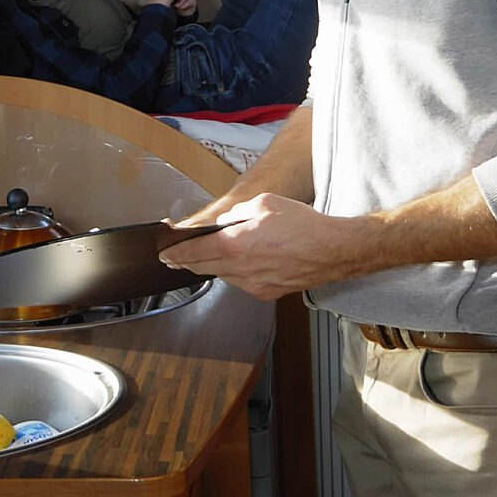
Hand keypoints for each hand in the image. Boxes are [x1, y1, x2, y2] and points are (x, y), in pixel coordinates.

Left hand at [160, 194, 364, 300]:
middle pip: (203, 267)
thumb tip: (224, 223)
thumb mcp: (264, 203)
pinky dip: (234, 272)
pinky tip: (240, 261)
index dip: (175, 254)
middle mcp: (241, 270)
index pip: (194, 253)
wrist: (332, 250)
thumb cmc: (302, 224)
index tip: (164, 254)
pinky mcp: (266, 293)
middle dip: (186, 262)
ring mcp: (253, 285)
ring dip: (212, 266)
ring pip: (222, 275)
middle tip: (174, 258)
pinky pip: (240, 282)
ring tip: (208, 255)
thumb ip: (236, 213)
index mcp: (235, 245)